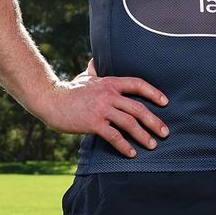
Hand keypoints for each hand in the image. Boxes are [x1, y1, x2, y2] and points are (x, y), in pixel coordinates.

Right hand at [40, 62, 168, 158]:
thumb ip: (94, 70)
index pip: (138, 84)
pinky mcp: (93, 123)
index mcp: (111, 82)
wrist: (50, 100)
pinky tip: (132, 153)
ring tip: (153, 145)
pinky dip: (125, 145)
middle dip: (154, 121)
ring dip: (143, 136)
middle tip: (165, 132)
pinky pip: (114, 136)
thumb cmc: (69, 89)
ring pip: (129, 123)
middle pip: (138, 108)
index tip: (165, 102)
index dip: (154, 93)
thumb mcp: (85, 76)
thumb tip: (95, 61)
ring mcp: (102, 109)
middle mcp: (110, 94)